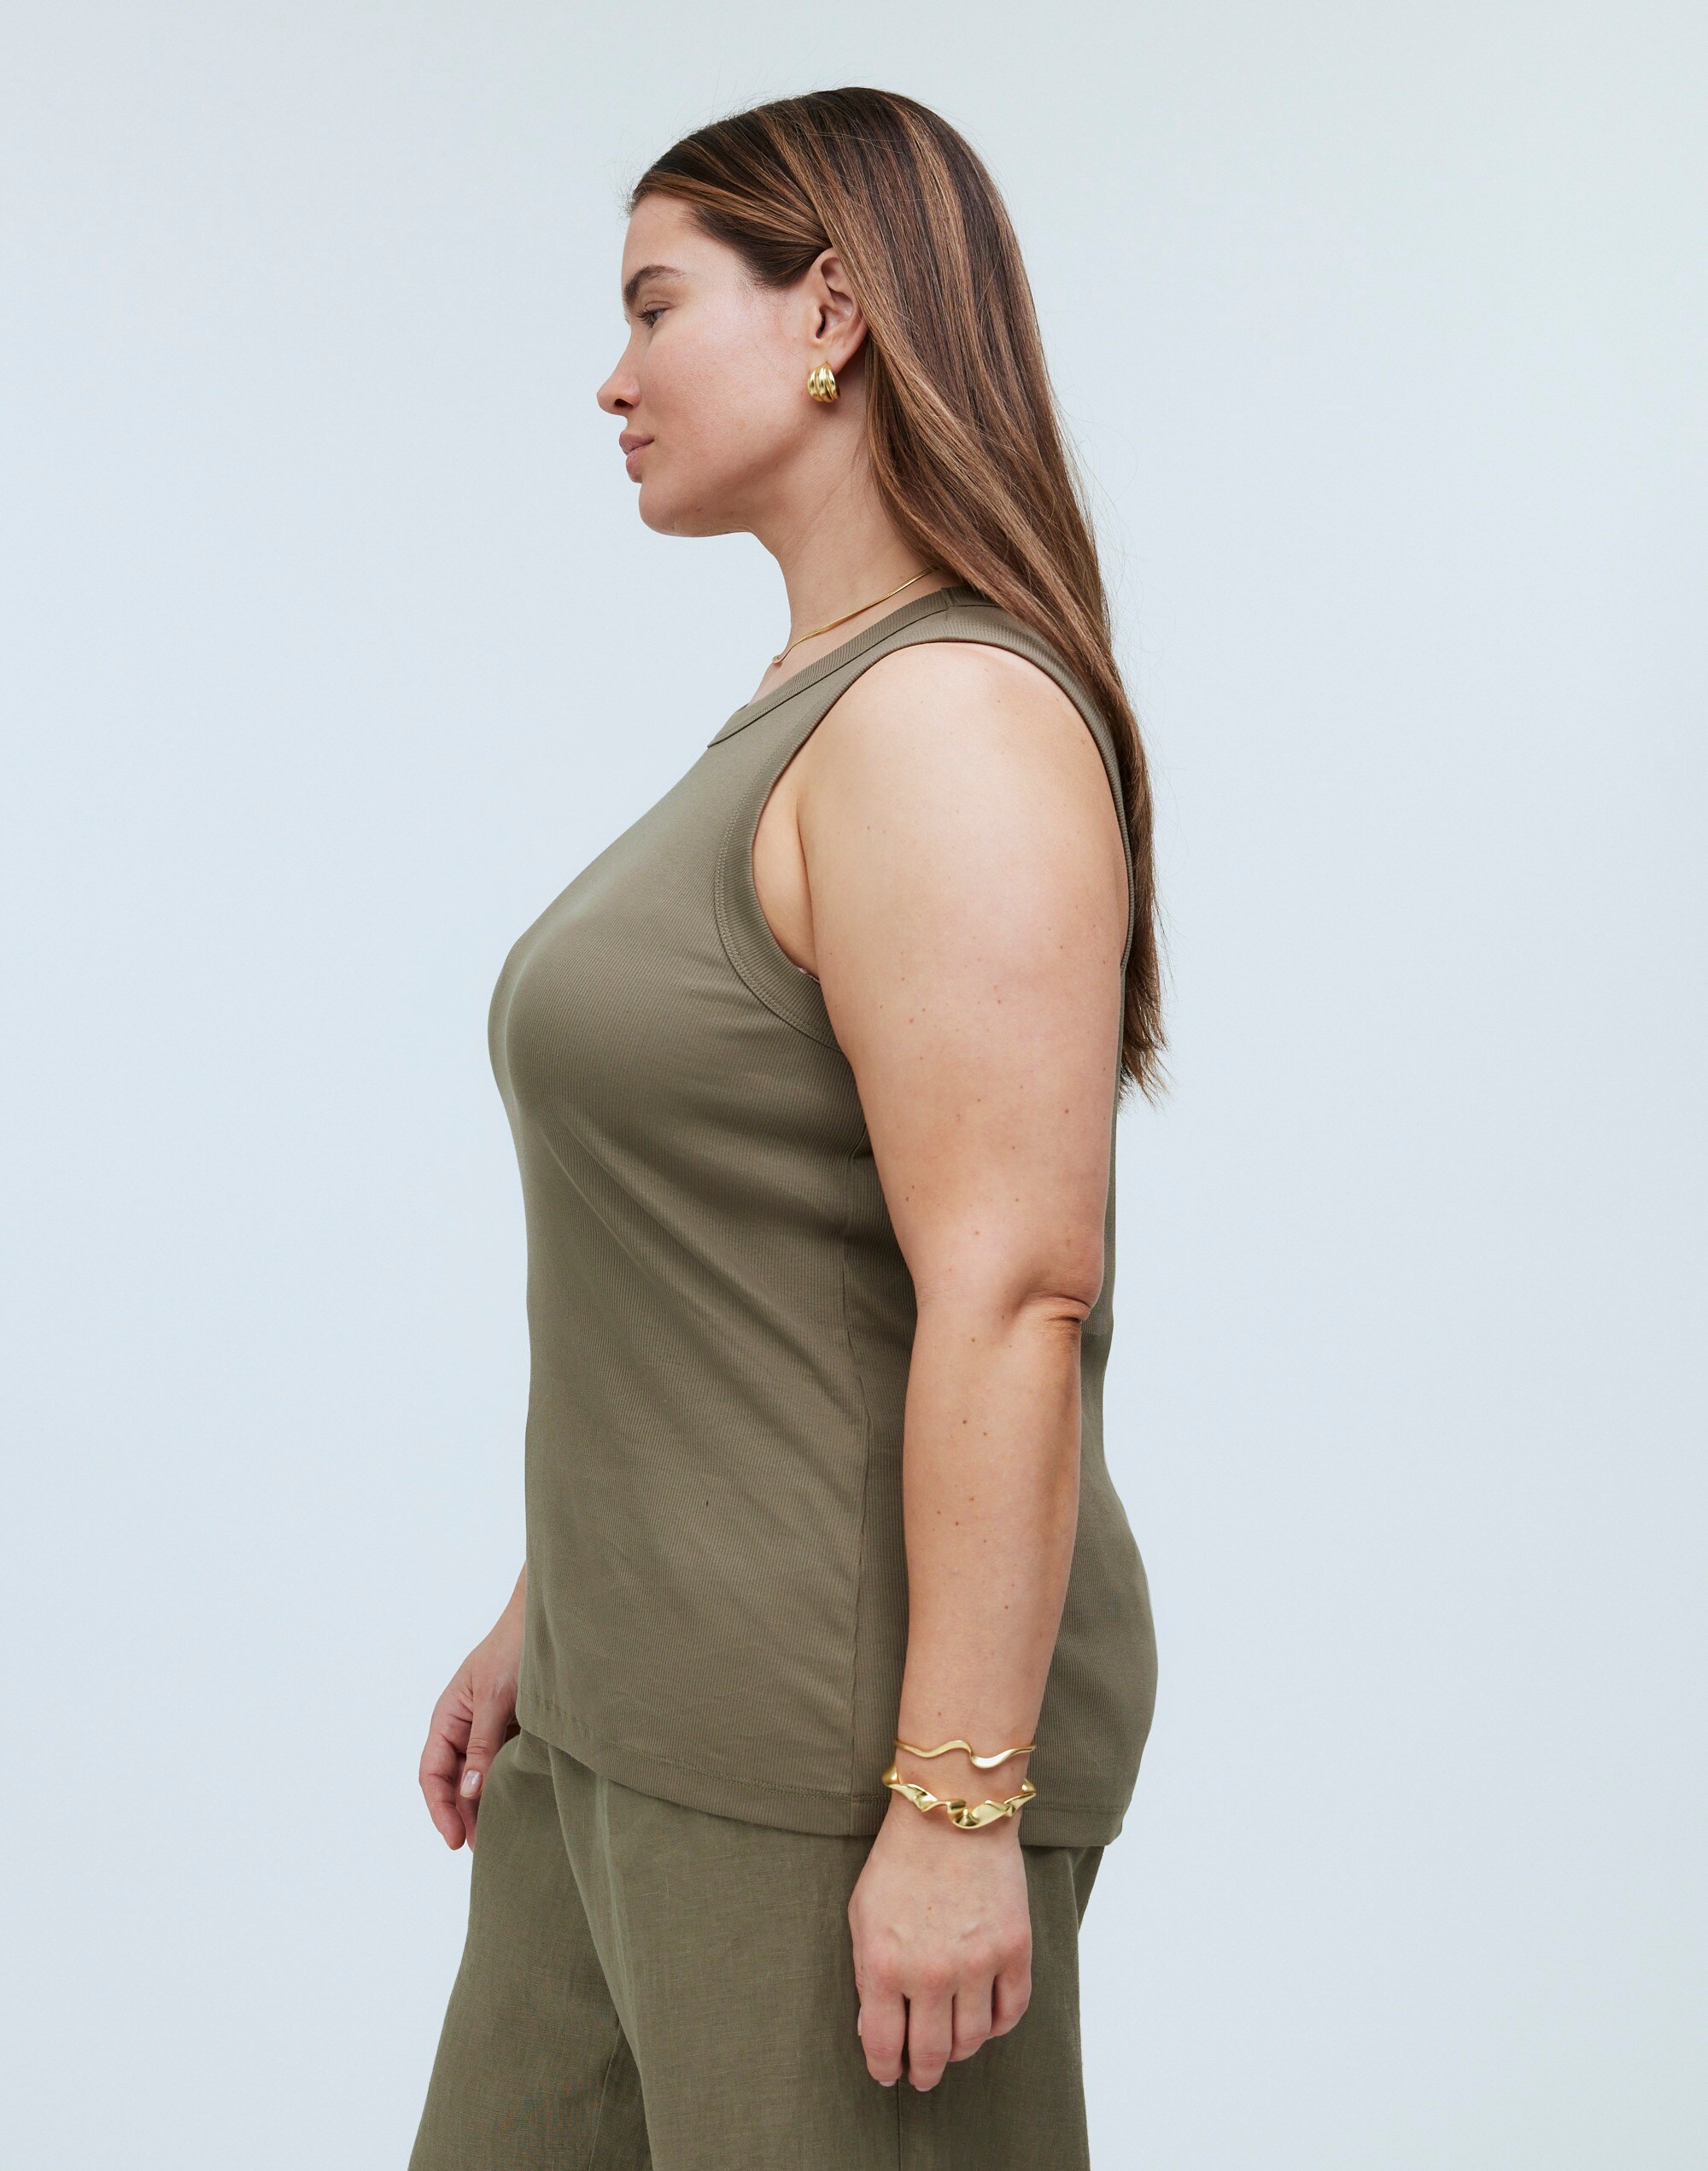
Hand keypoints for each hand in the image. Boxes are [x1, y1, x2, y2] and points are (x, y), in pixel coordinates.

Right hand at [418, 1568, 524, 1849]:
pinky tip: (521, 1805)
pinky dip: (507, 1786)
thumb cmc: (514, 1649)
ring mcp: (489, 1729)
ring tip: (500, 1837)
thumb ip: (482, 1744)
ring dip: (486, 1805)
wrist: (549, 1622)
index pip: (432, 1773)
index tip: (455, 1840)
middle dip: (463, 1816)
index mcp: (448, 1717)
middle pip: (455, 1782)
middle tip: (481, 1849)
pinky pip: (504, 1765)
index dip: (440, 1809)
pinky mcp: (515, 1730)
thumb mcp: (496, 1698)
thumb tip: (470, 1792)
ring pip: (479, 1777)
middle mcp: (464, 1727)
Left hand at [847, 1793, 1032, 2089]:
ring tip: (952, 2044)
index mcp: (883, 1964)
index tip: (889, 2074)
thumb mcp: (862, 1915)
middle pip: (930, 2054)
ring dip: (959, 2050)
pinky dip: (998, 2024)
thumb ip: (866, 1976)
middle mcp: (930, 1973)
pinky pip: (1012, 2011)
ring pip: (972, 2040)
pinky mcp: (1014, 1949)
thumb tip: (874, 2032)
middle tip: (921, 2074)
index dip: (885, 2069)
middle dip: (922, 2072)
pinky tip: (985, 2018)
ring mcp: (977, 1963)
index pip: (883, 2046)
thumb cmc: (900, 1860)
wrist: (953, 1811)